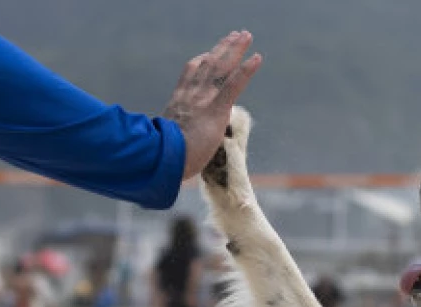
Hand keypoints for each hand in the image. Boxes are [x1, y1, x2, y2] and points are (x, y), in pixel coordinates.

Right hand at [164, 31, 261, 180]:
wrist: (163, 157)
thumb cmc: (163, 156)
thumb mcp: (167, 138)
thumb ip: (176, 132)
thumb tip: (176, 141)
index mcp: (178, 100)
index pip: (190, 74)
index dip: (201, 61)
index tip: (209, 53)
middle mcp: (191, 94)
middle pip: (209, 63)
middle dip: (222, 48)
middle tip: (235, 35)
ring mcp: (203, 99)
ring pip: (221, 67)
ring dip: (235, 50)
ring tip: (246, 36)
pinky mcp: (216, 109)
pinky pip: (234, 85)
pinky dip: (247, 70)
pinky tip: (257, 58)